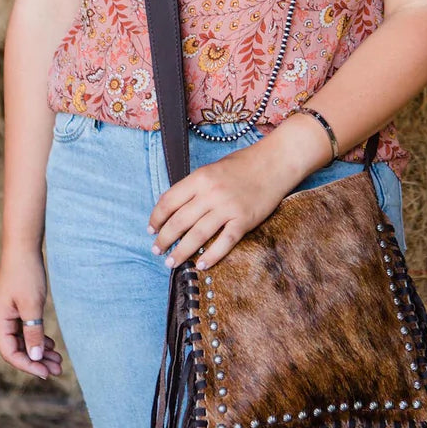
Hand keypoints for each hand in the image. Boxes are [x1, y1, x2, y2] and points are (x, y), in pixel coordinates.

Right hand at [0, 255, 62, 380]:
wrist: (23, 247)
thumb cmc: (26, 274)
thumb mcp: (32, 306)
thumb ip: (33, 333)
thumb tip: (35, 357)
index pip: (10, 353)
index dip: (28, 365)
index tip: (46, 373)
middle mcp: (0, 319)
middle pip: (17, 349)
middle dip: (37, 360)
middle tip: (58, 370)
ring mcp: (7, 313)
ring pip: (23, 340)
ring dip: (39, 350)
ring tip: (58, 360)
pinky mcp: (15, 308)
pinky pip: (25, 329)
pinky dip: (37, 337)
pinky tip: (51, 344)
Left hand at [147, 125, 323, 271]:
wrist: (275, 162)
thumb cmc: (243, 164)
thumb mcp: (212, 169)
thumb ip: (195, 187)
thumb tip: (176, 209)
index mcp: (200, 178)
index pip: (169, 201)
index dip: (156, 218)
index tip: (151, 229)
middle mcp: (211, 193)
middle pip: (179, 221)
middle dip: (164, 239)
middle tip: (157, 250)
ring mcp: (228, 208)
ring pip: (197, 235)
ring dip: (181, 251)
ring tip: (171, 262)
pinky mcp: (244, 220)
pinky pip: (224, 242)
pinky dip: (211, 256)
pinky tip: (201, 265)